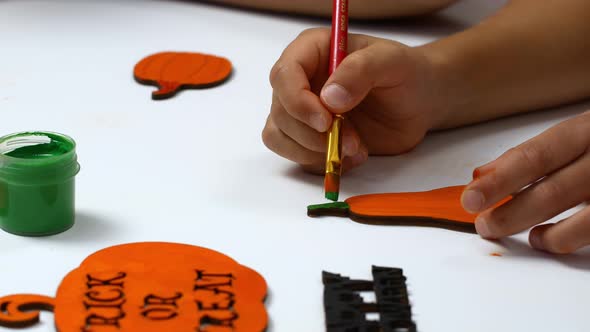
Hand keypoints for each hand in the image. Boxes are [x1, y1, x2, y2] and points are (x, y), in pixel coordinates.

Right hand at [262, 28, 443, 173]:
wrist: (419, 103)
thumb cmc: (406, 73)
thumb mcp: (392, 62)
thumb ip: (361, 71)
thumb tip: (329, 98)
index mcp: (312, 51)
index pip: (284, 74)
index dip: (297, 101)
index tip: (324, 121)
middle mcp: (300, 79)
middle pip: (281, 110)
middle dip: (312, 134)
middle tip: (352, 142)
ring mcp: (302, 110)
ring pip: (280, 136)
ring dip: (313, 151)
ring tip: (355, 149)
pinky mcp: (309, 136)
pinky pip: (295, 155)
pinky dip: (320, 163)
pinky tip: (350, 157)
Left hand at [462, 112, 589, 253]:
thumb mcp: (579, 133)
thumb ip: (536, 153)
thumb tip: (484, 174)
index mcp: (588, 129)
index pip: (536, 156)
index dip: (500, 180)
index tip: (470, 198)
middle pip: (554, 191)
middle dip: (512, 213)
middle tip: (484, 225)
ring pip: (584, 220)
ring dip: (545, 235)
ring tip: (522, 237)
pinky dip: (571, 240)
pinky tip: (548, 240)